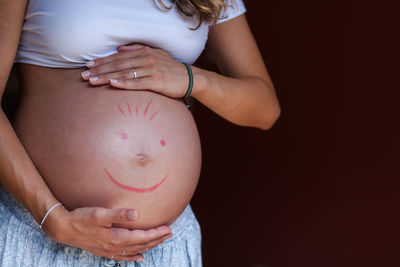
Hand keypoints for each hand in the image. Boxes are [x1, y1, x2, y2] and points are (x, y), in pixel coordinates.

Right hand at [43, 205, 171, 261]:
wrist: (63, 228)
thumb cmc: (81, 218)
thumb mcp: (100, 213)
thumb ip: (119, 214)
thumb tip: (137, 214)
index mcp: (117, 236)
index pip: (142, 236)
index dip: (156, 233)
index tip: (168, 228)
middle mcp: (115, 246)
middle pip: (141, 244)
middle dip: (157, 239)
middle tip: (170, 233)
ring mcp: (109, 250)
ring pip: (135, 250)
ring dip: (149, 246)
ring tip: (160, 241)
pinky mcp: (104, 251)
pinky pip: (124, 257)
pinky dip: (134, 257)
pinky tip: (141, 256)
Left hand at [81, 44, 189, 98]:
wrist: (189, 78)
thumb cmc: (170, 68)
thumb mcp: (155, 55)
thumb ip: (137, 50)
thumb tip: (119, 49)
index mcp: (144, 52)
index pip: (119, 57)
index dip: (102, 61)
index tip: (88, 65)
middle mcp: (146, 59)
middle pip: (118, 65)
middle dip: (99, 70)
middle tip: (84, 75)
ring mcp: (151, 70)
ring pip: (124, 73)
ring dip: (107, 77)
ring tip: (92, 81)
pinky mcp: (156, 82)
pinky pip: (137, 83)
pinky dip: (124, 83)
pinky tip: (113, 84)